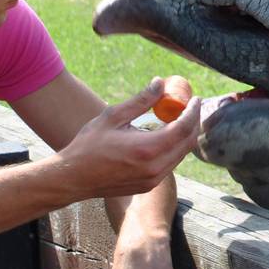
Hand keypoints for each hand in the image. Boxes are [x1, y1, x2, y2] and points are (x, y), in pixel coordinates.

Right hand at [54, 78, 200, 199]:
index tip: (194, 98)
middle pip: (187, 143)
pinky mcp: (148, 186)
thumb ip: (140, 101)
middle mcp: (155, 167)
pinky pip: (170, 165)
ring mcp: (153, 180)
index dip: (192, 111)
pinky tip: (166, 137)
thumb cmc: (89, 145)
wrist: (73, 178)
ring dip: (184, 136)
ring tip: (180, 119)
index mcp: (148, 148)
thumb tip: (160, 83)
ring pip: (180, 155)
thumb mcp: (113, 116)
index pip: (183, 127)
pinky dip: (174, 149)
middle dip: (192, 122)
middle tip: (191, 107)